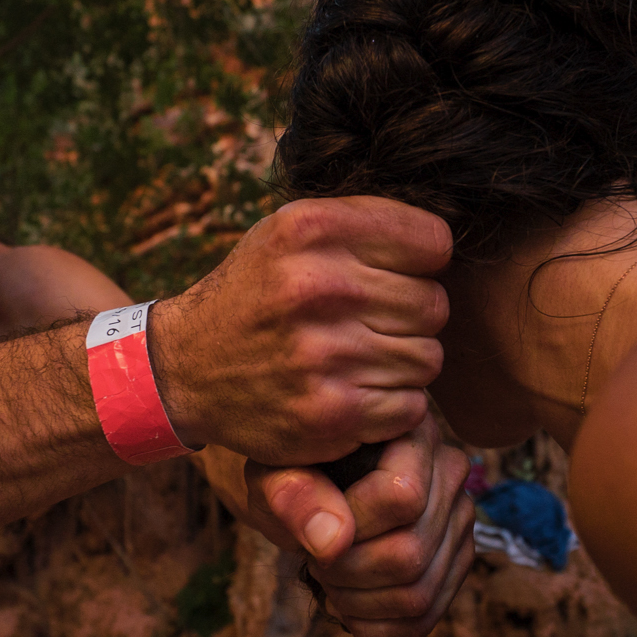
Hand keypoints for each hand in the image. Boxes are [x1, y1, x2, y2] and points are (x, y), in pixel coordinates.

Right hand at [148, 197, 450, 464]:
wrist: (187, 368)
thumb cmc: (258, 293)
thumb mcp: (290, 231)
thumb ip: (365, 223)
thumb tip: (449, 239)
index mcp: (311, 230)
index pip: (433, 241)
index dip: (419, 262)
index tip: (390, 274)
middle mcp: (317, 287)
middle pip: (435, 304)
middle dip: (410, 317)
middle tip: (368, 324)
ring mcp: (325, 355)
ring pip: (428, 358)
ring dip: (402, 363)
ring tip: (357, 357)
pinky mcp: (331, 413)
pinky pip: (411, 407)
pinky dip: (391, 405)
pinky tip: (353, 391)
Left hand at [246, 411, 476, 636]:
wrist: (315, 482)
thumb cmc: (295, 471)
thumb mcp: (275, 471)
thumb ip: (292, 494)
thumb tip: (332, 543)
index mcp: (412, 434)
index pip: (402, 497)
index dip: (350, 529)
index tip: (314, 530)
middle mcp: (451, 474)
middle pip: (411, 554)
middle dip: (348, 573)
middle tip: (315, 563)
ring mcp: (461, 521)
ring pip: (418, 593)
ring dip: (358, 604)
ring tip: (328, 582)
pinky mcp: (456, 562)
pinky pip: (425, 616)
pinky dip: (376, 626)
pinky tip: (347, 606)